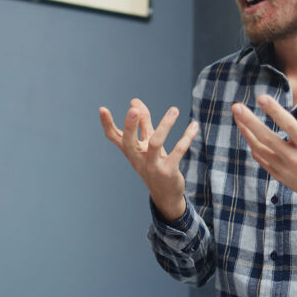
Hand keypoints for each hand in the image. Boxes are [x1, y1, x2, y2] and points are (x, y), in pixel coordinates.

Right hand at [99, 98, 198, 220]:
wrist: (166, 195)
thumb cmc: (155, 164)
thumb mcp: (148, 143)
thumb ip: (143, 122)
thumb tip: (134, 101)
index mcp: (131, 151)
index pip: (114, 137)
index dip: (107, 124)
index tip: (102, 109)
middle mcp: (138, 159)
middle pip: (129, 142)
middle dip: (130, 126)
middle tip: (133, 110)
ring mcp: (152, 166)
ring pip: (155, 144)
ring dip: (165, 126)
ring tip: (174, 110)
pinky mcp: (168, 172)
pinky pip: (177, 152)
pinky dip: (186, 138)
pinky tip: (194, 126)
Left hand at [231, 85, 296, 215]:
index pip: (288, 124)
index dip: (273, 110)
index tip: (260, 97)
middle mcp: (294, 157)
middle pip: (266, 137)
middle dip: (249, 121)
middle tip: (236, 107)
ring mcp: (283, 168)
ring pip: (258, 148)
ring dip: (246, 132)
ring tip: (237, 116)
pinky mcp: (278, 175)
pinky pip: (260, 158)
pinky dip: (253, 145)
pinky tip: (248, 133)